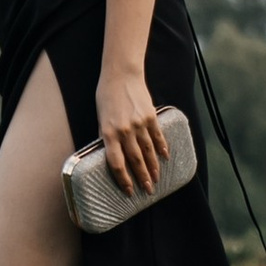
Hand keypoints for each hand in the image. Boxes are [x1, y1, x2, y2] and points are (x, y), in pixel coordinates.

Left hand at [97, 62, 168, 194]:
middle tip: (148, 191)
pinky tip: (165, 158)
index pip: (116, 163)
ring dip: (153, 168)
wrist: (121, 74)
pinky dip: (162, 149)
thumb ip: (107, 136)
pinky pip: (158, 137)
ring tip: (156, 179)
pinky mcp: (151, 116)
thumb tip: (112, 155)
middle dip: (142, 179)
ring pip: (148, 152)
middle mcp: (125, 131)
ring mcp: (139, 124)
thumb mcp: (101, 118)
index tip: (128, 191)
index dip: (123, 180)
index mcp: (108, 133)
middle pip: (135, 161)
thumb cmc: (107, 96)